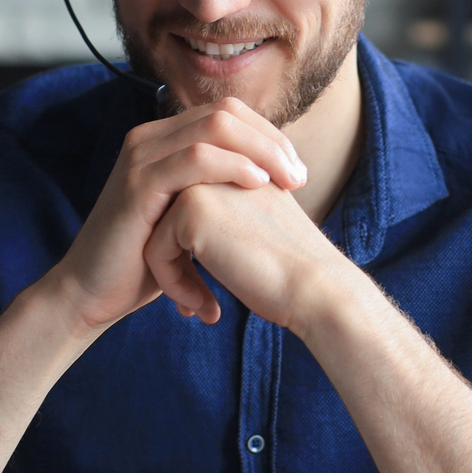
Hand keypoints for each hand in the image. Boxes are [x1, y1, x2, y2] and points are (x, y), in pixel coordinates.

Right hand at [44, 97, 307, 331]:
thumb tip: (268, 185)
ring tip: (289, 182)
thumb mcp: (188, 218)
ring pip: (215, 127)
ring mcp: (141, 156)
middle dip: (272, 140)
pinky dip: (233, 166)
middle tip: (300, 176)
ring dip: (262, 151)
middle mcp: (150, 138)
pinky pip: (195, 159)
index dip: (268, 135)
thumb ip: (217, 193)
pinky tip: (258, 183)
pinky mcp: (138, 183)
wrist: (93, 293)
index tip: (297, 170)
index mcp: (163, 140)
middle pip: (226, 113)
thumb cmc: (145, 262)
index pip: (228, 114)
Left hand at [143, 177, 349, 330]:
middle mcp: (219, 165)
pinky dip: (173, 284)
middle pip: (168, 218)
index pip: (189, 209)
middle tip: (201, 302)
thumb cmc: (292, 271)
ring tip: (200, 305)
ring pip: (156, 233)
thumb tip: (191, 235)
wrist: (315, 288)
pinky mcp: (190, 209)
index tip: (214, 287)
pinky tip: (204, 307)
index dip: (195, 253)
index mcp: (240, 166)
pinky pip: (156, 251)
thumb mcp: (259, 227)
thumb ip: (228, 216)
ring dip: (173, 275)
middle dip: (177, 261)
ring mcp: (202, 182)